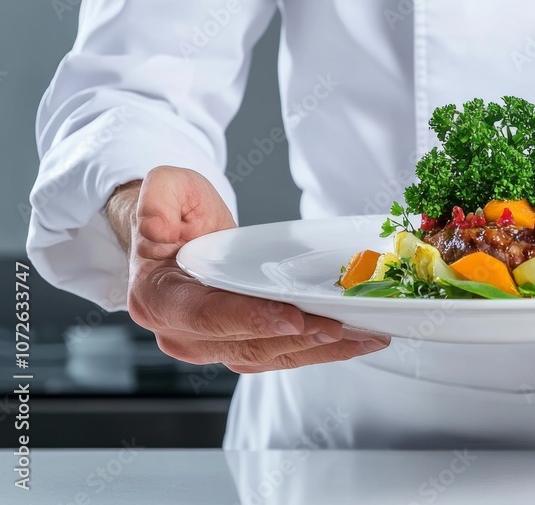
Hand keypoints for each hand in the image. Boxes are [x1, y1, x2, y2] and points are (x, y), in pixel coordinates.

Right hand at [109, 166, 389, 373]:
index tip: (290, 318)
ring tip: (363, 335)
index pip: (205, 315)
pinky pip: (284, 355)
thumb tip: (157, 217)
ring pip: (272, 356)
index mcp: (157, 299)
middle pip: (247, 344)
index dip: (249, 319)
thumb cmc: (175, 214)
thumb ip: (159, 198)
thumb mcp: (165, 191)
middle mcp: (182, 334)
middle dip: (299, 337)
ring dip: (321, 350)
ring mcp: (213, 346)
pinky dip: (322, 351)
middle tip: (341, 325)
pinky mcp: (243, 347)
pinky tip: (356, 339)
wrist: (179, 235)